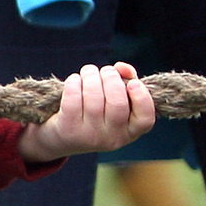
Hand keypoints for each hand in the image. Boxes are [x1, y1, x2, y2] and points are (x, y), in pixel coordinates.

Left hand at [16, 61, 155, 161]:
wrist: (60, 138)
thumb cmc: (95, 114)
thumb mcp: (114, 103)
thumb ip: (126, 83)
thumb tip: (122, 67)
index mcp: (130, 132)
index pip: (145, 119)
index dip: (142, 98)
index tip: (133, 82)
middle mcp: (112, 138)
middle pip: (117, 103)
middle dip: (111, 79)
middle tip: (106, 70)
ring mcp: (89, 135)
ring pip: (94, 98)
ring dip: (91, 76)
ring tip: (89, 71)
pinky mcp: (68, 128)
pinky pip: (73, 99)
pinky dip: (74, 83)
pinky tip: (75, 79)